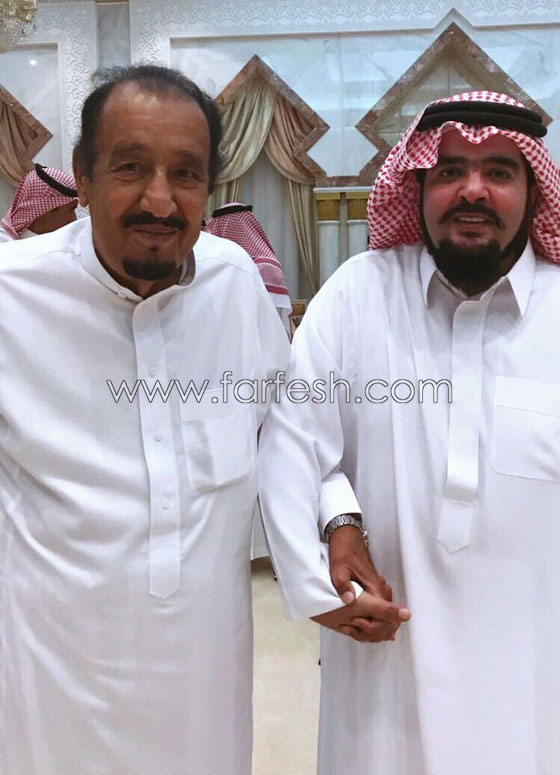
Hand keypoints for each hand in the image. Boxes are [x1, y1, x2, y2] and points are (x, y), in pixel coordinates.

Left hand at [324, 525, 410, 641]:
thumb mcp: (338, 567)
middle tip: (355, 632)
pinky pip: (380, 608)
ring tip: (357, 631)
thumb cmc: (343, 551)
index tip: (358, 624)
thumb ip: (343, 584)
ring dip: (375, 626)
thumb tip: (349, 601)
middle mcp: (380, 589)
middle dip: (375, 630)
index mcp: (374, 586)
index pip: (383, 612)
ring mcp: (378, 588)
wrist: (348, 538)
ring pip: (384, 614)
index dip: (373, 624)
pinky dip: (375, 618)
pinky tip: (364, 624)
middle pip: (387, 618)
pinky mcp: (374, 587)